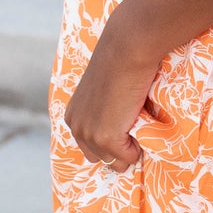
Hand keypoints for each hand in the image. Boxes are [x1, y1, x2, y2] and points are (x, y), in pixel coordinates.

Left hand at [64, 9, 162, 173]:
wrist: (126, 49)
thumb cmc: (121, 63)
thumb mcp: (104, 91)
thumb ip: (104, 111)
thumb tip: (121, 123)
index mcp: (73, 116)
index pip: (91, 147)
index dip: (113, 138)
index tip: (124, 119)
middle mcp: (76, 127)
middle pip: (101, 158)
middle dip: (119, 148)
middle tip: (132, 120)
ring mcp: (89, 134)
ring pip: (115, 162)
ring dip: (130, 147)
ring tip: (135, 117)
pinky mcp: (105, 138)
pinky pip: (129, 158)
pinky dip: (139, 146)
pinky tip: (138, 117)